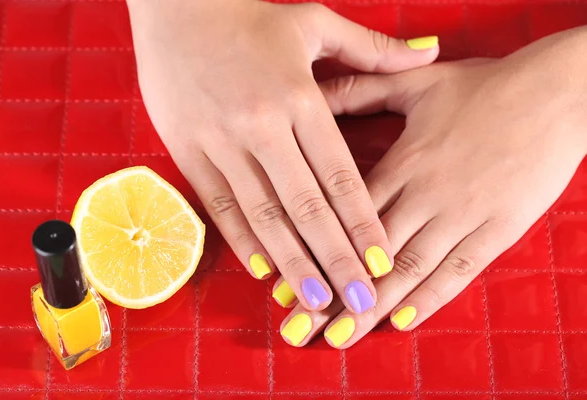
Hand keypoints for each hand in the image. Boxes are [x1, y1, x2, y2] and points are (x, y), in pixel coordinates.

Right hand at [127, 0, 438, 314]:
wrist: (174, 5)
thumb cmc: (249, 17)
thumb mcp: (314, 22)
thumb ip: (374, 49)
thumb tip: (430, 49)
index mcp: (299, 96)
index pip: (339, 173)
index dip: (362, 221)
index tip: (383, 261)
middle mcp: (262, 124)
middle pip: (306, 205)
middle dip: (336, 258)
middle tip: (360, 300)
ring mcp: (222, 141)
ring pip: (263, 213)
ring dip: (291, 261)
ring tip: (315, 298)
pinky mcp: (188, 150)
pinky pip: (218, 204)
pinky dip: (241, 240)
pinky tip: (263, 270)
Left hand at [275, 27, 586, 346]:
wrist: (558, 94)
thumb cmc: (485, 87)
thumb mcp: (417, 82)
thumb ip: (362, 90)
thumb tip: (314, 92)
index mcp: (403, 162)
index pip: (346, 217)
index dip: (313, 252)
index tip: (285, 283)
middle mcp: (425, 194)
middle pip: (368, 253)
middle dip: (332, 293)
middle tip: (299, 329)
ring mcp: (462, 215)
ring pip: (408, 269)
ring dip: (372, 307)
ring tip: (340, 337)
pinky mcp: (497, 230)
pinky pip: (460, 271)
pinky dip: (431, 298)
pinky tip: (403, 322)